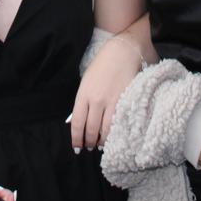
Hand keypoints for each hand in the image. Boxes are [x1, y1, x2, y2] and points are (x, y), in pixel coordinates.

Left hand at [71, 36, 142, 151]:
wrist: (122, 52)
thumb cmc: (102, 66)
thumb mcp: (86, 82)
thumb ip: (82, 102)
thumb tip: (75, 122)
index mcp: (83, 95)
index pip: (77, 123)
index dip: (76, 139)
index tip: (77, 147)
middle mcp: (96, 100)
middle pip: (91, 130)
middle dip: (89, 142)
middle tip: (89, 148)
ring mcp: (111, 102)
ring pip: (105, 130)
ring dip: (102, 141)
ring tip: (100, 145)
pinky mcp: (125, 101)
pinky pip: (118, 123)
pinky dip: (115, 133)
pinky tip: (113, 137)